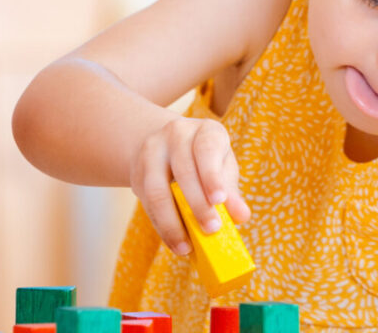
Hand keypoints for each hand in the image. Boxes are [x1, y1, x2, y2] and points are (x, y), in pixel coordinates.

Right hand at [130, 116, 248, 255]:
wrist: (166, 147)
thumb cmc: (205, 160)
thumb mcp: (222, 167)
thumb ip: (231, 191)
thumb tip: (241, 216)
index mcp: (205, 130)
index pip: (207, 148)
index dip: (212, 175)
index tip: (220, 200)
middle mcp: (176, 134)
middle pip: (184, 171)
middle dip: (198, 205)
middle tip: (211, 230)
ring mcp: (152, 151)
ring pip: (157, 189)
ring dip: (173, 222)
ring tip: (187, 247)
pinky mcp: (137, 173)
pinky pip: (146, 203)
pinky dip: (162, 226)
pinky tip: (175, 242)